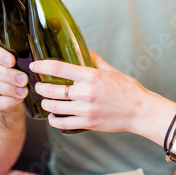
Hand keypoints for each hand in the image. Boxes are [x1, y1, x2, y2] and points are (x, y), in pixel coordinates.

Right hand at [0, 32, 29, 110]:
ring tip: (23, 91)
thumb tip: (35, 58)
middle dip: (5, 74)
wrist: (19, 84)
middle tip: (24, 80)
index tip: (12, 61)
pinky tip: (18, 99)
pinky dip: (4, 101)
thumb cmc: (22, 62)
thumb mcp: (23, 52)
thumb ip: (24, 51)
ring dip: (5, 88)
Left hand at [30, 52, 153, 133]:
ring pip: (54, 106)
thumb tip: (84, 51)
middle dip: (40, 87)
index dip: (42, 66)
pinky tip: (53, 115)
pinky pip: (61, 122)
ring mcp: (85, 109)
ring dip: (45, 103)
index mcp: (91, 76)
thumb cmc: (128, 90)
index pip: (59, 68)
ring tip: (45, 100)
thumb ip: (95, 60)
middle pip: (51, 89)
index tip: (34, 65)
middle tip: (39, 86)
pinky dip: (53, 119)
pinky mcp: (87, 123)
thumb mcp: (111, 71)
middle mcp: (86, 92)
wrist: (141, 111)